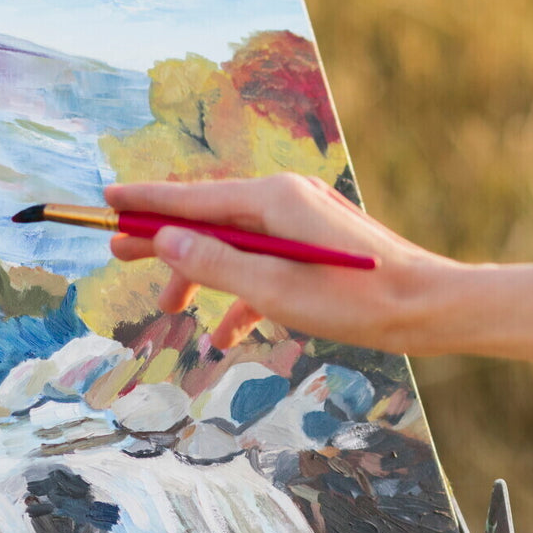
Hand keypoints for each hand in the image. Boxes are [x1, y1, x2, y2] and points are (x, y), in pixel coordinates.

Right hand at [106, 174, 460, 352]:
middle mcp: (283, 199)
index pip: (192, 198)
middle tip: (117, 252)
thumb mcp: (271, 288)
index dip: (145, 202)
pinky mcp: (310, 246)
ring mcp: (298, 222)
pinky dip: (238, 293)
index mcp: (272, 199)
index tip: (107, 200)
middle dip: (162, 239)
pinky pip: (260, 263)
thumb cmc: (353, 300)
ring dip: (198, 274)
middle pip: (206, 217)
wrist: (425, 307)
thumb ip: (214, 262)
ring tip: (168, 309)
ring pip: (230, 244)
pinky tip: (226, 334)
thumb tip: (164, 240)